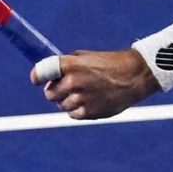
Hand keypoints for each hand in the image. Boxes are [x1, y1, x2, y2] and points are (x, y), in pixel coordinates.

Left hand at [32, 48, 160, 119]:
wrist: (135, 76)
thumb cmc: (109, 64)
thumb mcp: (86, 57)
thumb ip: (66, 66)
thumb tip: (47, 76)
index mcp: (71, 65)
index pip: (42, 72)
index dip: (37, 77)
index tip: (37, 80)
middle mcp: (74, 82)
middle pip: (49, 93)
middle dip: (55, 91)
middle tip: (68, 87)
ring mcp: (82, 98)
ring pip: (61, 105)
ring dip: (68, 101)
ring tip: (86, 93)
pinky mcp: (90, 112)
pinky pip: (73, 115)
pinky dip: (78, 110)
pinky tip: (91, 101)